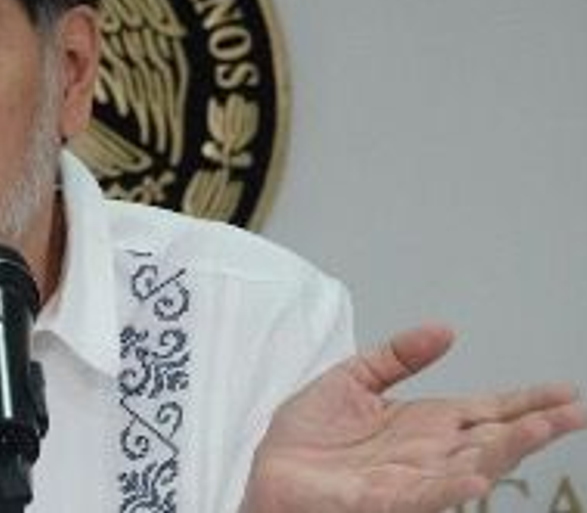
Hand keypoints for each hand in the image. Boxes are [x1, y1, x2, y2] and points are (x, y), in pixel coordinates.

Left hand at [242, 324, 585, 512]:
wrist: (270, 476)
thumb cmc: (306, 441)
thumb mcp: (352, 379)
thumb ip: (397, 355)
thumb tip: (444, 329)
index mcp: (425, 424)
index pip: (487, 410)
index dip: (526, 401)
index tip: (566, 391)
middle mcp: (428, 454)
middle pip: (493, 438)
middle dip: (535, 426)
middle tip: (575, 412)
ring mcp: (412, 480)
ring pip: (471, 465)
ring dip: (507, 450)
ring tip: (542, 430)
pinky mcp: (385, 501)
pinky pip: (425, 495)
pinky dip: (452, 486)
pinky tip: (477, 475)